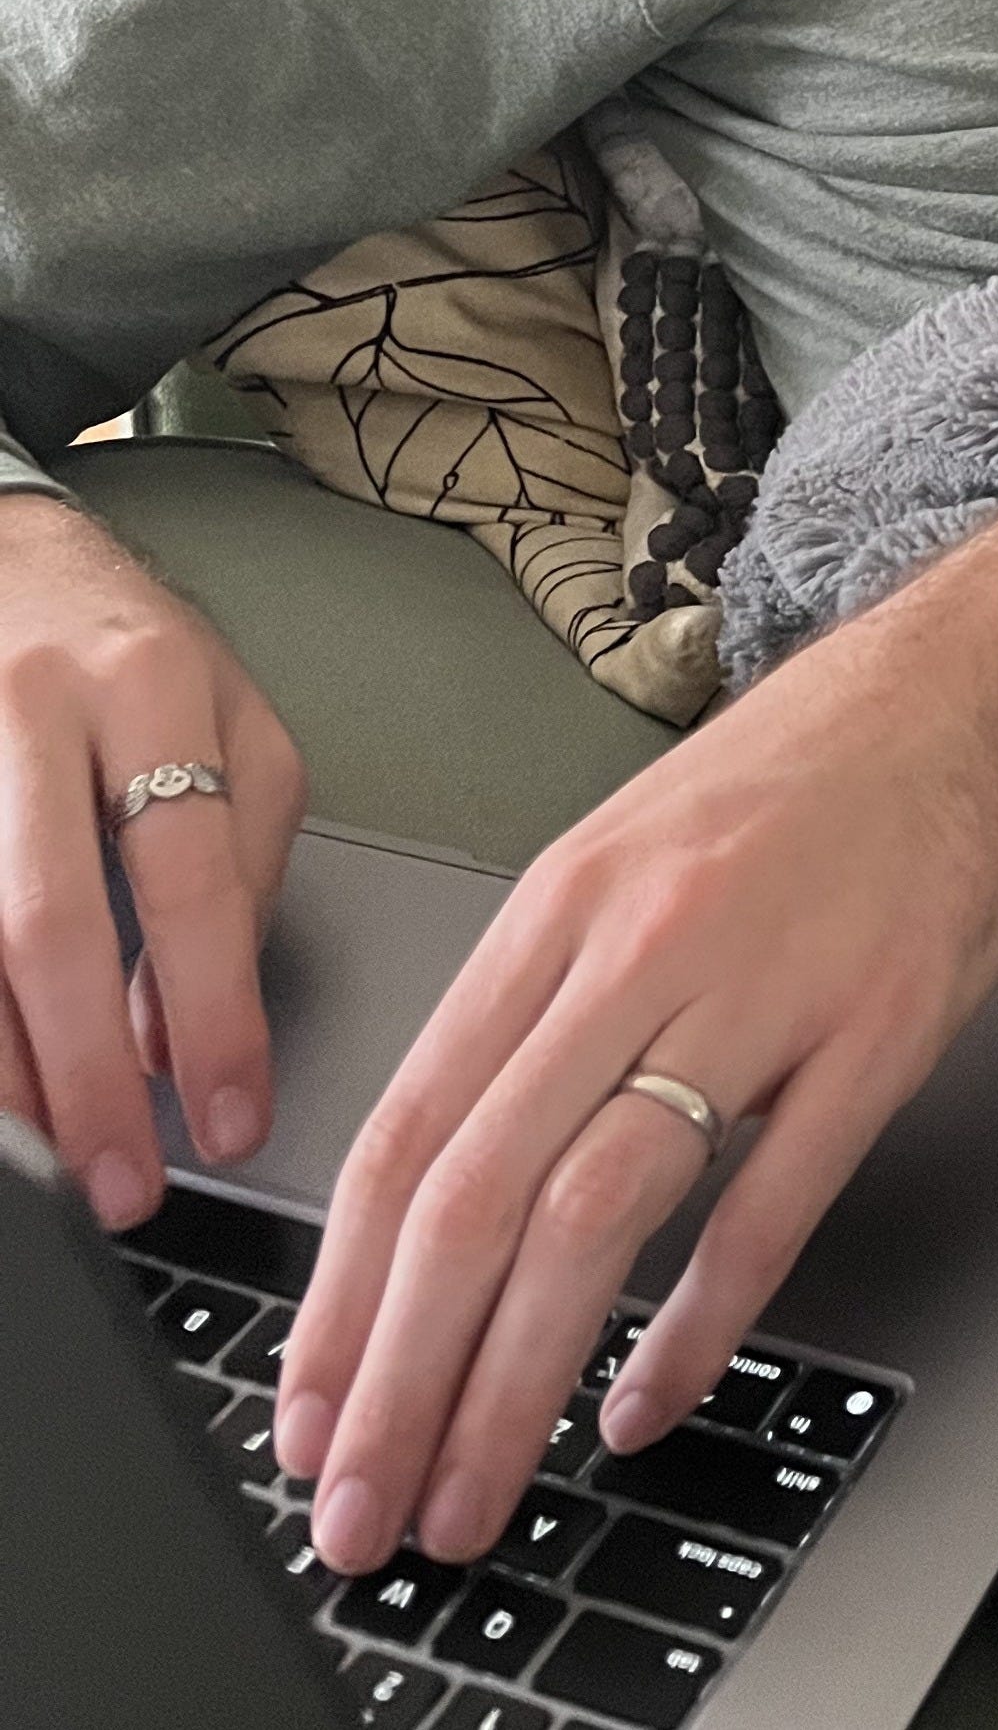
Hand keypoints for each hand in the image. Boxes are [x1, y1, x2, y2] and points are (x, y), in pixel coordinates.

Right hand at [0, 490, 307, 1222]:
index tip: (233, 1118)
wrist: (3, 552)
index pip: (193, 876)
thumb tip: (186, 1032)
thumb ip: (235, 868)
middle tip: (124, 1185)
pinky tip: (2, 1091)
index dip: (216, 1013)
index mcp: (151, 687)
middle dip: (88, 1077)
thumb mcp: (233, 723)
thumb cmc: (129, 655)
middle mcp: (35, 711)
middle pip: (50, 922)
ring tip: (53, 1161)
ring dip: (8, 1071)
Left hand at [275, 504, 997, 1576]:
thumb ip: (550, 996)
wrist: (979, 680)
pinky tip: (651, 1401)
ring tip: (481, 1494)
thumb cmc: (817, 767)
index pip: (406, 1130)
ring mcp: (758, 989)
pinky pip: (766, 1204)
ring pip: (591, 1214)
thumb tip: (461, 1165)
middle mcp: (635, 948)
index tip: (310, 1411)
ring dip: (515, 1382)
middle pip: (472, 1194)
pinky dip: (696, 1324)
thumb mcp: (635, 851)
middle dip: (399, 1380)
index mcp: (560, 907)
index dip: (341, 1297)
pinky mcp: (875, 1032)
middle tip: (366, 1507)